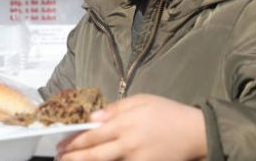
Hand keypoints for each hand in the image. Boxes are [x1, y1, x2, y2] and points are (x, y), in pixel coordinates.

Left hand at [56, 94, 206, 160]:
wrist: (196, 132)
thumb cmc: (167, 113)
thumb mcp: (141, 100)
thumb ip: (115, 109)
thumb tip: (92, 118)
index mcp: (125, 123)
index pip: (92, 135)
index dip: (74, 141)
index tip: (60, 144)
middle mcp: (128, 143)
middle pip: (94, 154)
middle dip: (73, 157)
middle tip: (59, 158)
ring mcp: (136, 159)